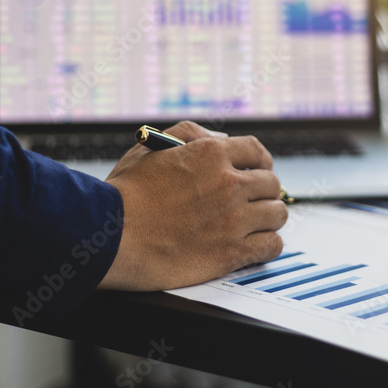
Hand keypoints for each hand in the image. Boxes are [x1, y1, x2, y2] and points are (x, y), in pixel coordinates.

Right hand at [99, 121, 286, 290]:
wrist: (111, 237)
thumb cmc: (124, 195)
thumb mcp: (150, 147)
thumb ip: (189, 134)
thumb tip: (219, 138)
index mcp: (211, 154)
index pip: (257, 152)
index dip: (261, 162)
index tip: (260, 171)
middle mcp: (228, 184)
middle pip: (272, 184)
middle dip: (264, 191)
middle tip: (254, 201)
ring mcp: (233, 220)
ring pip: (277, 214)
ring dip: (269, 217)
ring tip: (256, 224)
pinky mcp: (231, 253)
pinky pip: (271, 246)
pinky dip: (268, 245)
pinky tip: (257, 245)